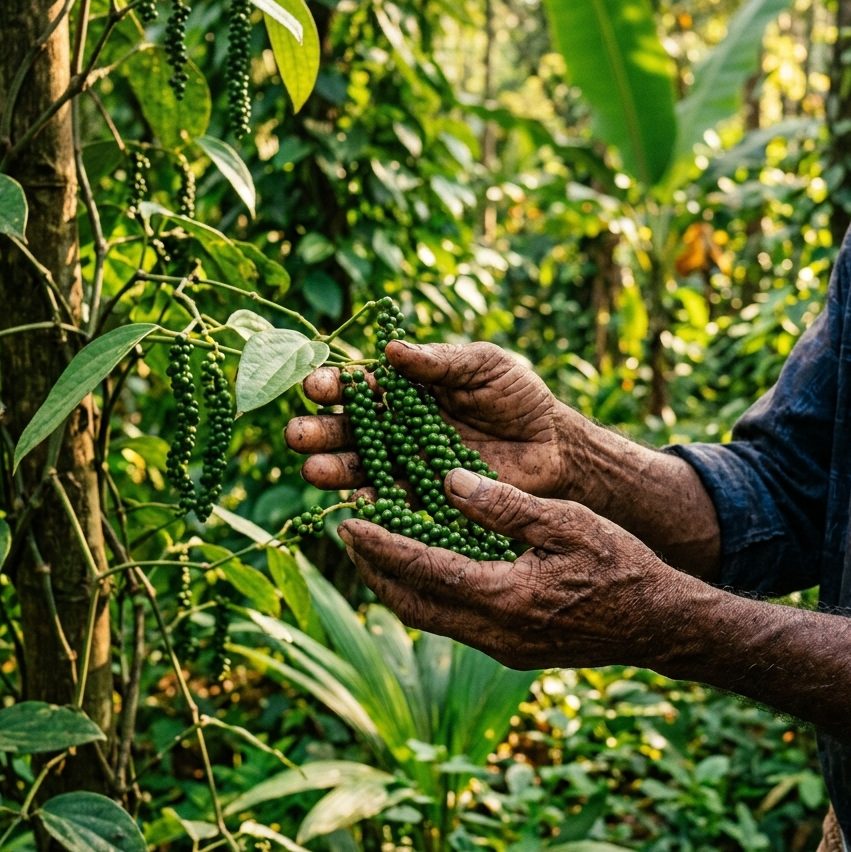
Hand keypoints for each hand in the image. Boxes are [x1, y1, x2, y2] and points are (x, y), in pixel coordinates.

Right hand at [286, 341, 576, 497]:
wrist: (553, 444)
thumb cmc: (518, 396)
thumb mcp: (485, 365)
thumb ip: (441, 361)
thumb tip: (391, 349)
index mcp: (407, 388)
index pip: (362, 386)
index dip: (336, 386)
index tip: (317, 387)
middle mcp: (398, 426)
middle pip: (349, 429)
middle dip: (321, 430)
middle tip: (297, 433)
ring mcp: (408, 463)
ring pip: (360, 466)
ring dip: (333, 468)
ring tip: (312, 469)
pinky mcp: (426, 497)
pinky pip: (393, 500)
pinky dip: (373, 502)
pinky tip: (356, 502)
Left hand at [336, 466, 695, 669]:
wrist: (658, 625)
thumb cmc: (621, 566)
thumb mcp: (568, 523)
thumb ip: (507, 506)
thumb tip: (450, 482)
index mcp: (506, 596)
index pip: (425, 569)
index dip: (381, 545)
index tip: (348, 521)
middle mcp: (495, 632)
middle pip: (413, 605)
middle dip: (376, 571)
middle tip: (351, 535)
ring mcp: (502, 648)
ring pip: (430, 620)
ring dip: (399, 586)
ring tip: (377, 550)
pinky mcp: (512, 652)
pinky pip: (454, 625)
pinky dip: (430, 596)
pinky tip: (429, 569)